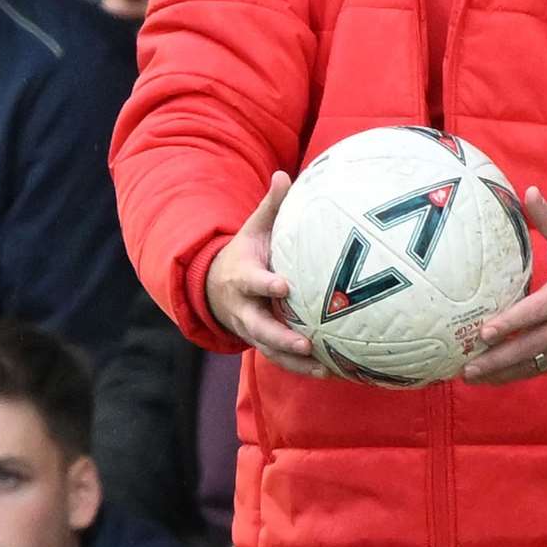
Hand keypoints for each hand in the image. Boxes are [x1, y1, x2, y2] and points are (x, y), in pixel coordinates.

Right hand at [205, 172, 328, 377]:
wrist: (215, 287)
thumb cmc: (247, 253)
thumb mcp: (253, 229)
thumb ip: (271, 206)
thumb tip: (284, 175)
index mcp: (242, 278)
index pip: (253, 282)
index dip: (266, 285)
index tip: (284, 286)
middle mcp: (244, 309)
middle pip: (259, 327)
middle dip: (280, 337)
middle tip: (306, 342)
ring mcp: (252, 331)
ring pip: (270, 351)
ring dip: (295, 361)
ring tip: (323, 368)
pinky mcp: (262, 344)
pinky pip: (281, 360)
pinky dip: (302, 368)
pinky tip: (330, 371)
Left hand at [463, 186, 546, 383]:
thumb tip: (528, 190)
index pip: (535, 312)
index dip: (509, 324)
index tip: (483, 333)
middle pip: (530, 346)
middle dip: (498, 359)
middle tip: (467, 366)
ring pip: (536, 363)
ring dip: (504, 373)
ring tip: (473, 377)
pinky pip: (545, 367)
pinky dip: (521, 375)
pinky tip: (497, 378)